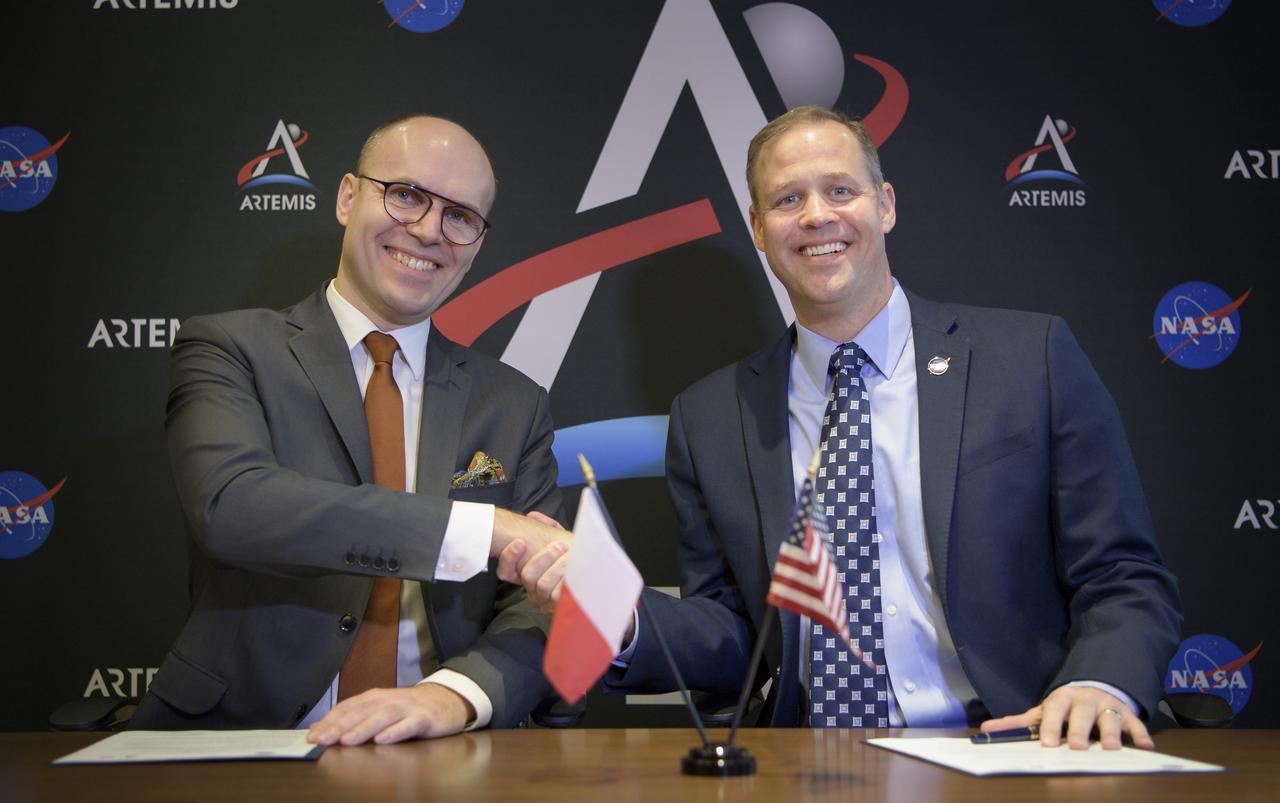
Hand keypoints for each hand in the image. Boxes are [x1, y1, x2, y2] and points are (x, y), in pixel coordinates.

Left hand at [306, 683, 473, 745]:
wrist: (445, 700)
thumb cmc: (408, 709)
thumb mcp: (379, 709)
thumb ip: (352, 717)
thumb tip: (319, 728)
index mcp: (374, 698)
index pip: (347, 708)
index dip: (329, 721)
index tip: (312, 736)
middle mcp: (388, 700)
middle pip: (361, 712)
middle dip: (340, 726)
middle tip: (322, 740)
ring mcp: (406, 709)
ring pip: (382, 717)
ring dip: (363, 728)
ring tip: (347, 740)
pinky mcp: (423, 719)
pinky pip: (408, 725)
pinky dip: (395, 732)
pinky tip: (383, 740)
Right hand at [496, 511, 568, 612]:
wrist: (597, 579)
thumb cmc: (576, 557)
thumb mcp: (561, 540)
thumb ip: (548, 529)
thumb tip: (533, 516)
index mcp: (530, 574)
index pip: (506, 571)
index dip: (509, 557)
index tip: (520, 542)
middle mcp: (533, 589)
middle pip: (526, 575)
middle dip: (543, 558)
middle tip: (559, 546)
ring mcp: (545, 601)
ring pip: (542, 585)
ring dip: (557, 568)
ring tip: (570, 557)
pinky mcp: (558, 609)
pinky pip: (556, 597)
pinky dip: (565, 582)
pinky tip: (575, 573)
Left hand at [978, 686, 1153, 750]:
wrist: (1097, 684)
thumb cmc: (1065, 705)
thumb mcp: (1042, 710)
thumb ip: (1017, 721)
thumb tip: (986, 728)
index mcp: (1062, 698)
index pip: (1054, 710)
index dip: (1051, 725)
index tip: (1047, 742)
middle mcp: (1085, 700)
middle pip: (1082, 714)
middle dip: (1080, 729)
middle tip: (1077, 747)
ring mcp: (1107, 705)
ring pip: (1110, 717)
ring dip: (1112, 732)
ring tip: (1112, 748)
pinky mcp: (1127, 712)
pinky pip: (1136, 722)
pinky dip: (1141, 733)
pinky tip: (1146, 746)